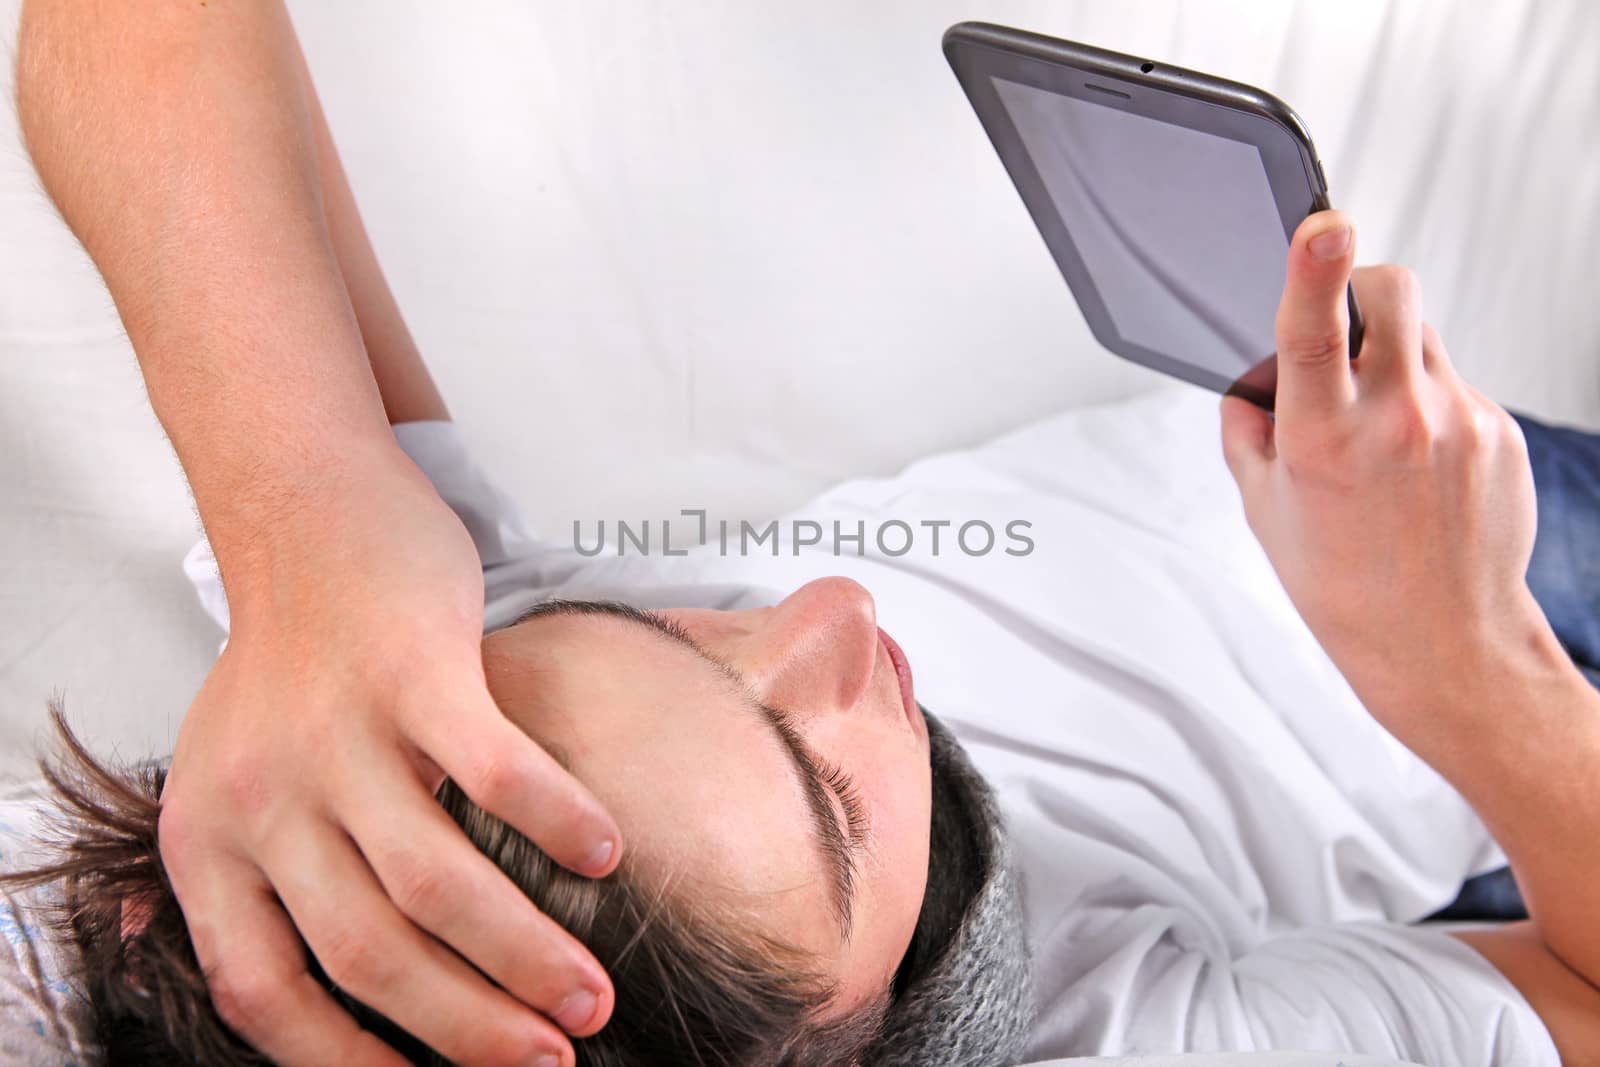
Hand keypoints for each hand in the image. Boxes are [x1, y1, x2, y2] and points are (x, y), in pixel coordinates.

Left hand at [158, 441, 620, 1066]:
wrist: (303, 511)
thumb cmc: (290, 656)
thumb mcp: (231, 771)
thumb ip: (259, 869)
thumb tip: (312, 995)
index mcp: (206, 837)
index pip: (262, 989)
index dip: (346, 1060)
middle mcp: (262, 795)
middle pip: (370, 952)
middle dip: (472, 1026)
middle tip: (550, 1057)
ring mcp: (340, 731)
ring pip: (439, 880)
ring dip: (527, 953)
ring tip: (592, 995)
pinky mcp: (414, 669)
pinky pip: (499, 772)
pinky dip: (559, 822)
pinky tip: (605, 853)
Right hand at [1220, 211, 1542, 717]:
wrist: (1444, 645)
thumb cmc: (1344, 587)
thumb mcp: (1266, 511)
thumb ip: (1248, 435)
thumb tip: (1249, 385)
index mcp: (1324, 442)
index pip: (1312, 333)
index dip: (1312, 268)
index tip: (1324, 223)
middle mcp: (1398, 421)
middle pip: (1389, 291)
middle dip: (1358, 287)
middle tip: (1342, 325)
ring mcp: (1460, 422)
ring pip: (1421, 331)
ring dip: (1390, 347)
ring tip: (1377, 422)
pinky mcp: (1499, 431)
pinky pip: (1454, 380)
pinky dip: (1427, 399)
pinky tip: (1418, 462)